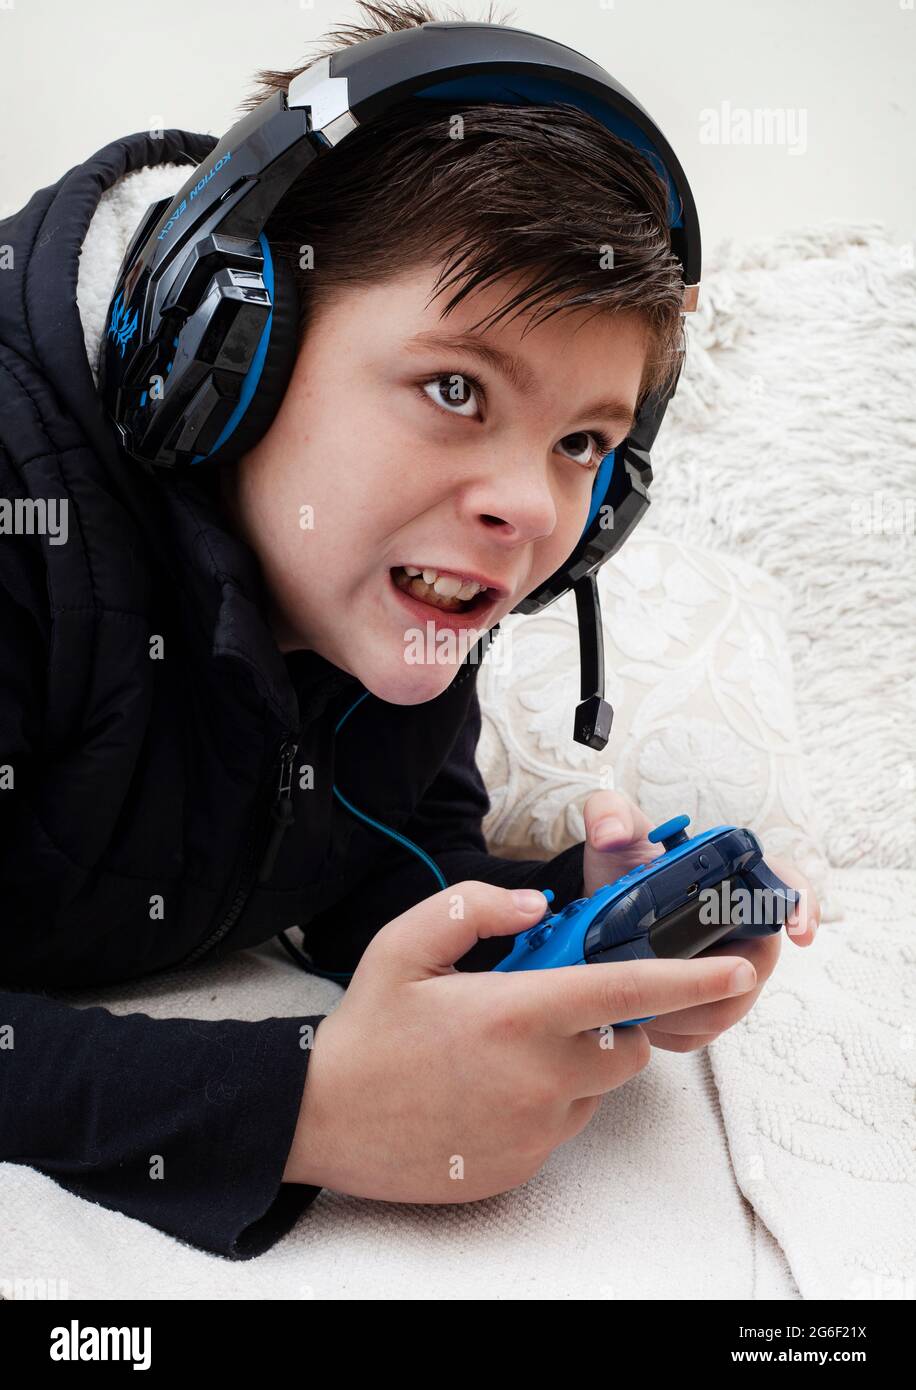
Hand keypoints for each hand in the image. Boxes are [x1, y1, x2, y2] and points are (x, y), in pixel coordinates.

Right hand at [281, 878, 758, 1199]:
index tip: (739, 969)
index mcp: (518, 1013)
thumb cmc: (365, 1031)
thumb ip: (475, 907)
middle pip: (624, 1047)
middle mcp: (540, 1076)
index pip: (627, 990)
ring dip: (576, 1065)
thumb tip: (536, 903)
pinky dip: (546, 1104)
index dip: (691, 978)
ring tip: (507, 1052)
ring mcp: (535, 1129)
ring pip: (595, 1090)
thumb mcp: (403, 945)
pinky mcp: (524, 1166)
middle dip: (611, 1024)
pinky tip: (489, 1091)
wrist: (320, 1120)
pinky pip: (563, 1127)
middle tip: (553, 1007)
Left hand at [582, 791, 819, 1051]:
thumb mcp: (609, 830)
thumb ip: (608, 813)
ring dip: (687, 1009)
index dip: (802, 906)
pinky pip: (702, 1030)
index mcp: (730, 877)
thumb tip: (611, 833)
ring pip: (729, 1005)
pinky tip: (643, 1016)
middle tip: (667, 980)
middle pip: (756, 964)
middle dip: (716, 980)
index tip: (800, 932)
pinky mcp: (704, 1006)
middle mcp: (739, 926)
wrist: (594, 914)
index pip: (785, 886)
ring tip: (642, 998)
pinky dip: (673, 1028)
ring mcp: (725, 971)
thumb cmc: (618, 868)